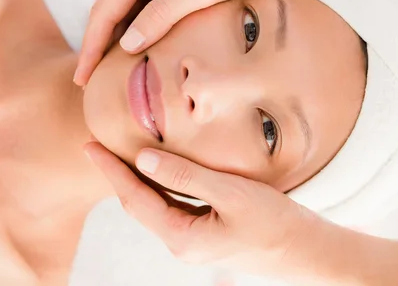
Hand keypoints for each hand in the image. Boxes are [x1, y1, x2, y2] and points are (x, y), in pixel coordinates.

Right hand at [73, 0, 286, 85]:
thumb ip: (162, 15)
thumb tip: (126, 44)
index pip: (105, 10)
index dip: (91, 46)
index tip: (82, 77)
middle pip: (106, 7)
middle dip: (94, 44)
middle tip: (85, 79)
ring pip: (121, 5)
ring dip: (110, 35)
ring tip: (102, 68)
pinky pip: (139, 1)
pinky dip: (131, 25)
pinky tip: (133, 45)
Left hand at [85, 143, 353, 283]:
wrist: (307, 251)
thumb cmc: (275, 224)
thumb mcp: (231, 194)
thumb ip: (186, 176)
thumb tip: (144, 160)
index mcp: (182, 238)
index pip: (135, 199)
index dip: (110, 171)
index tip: (89, 146)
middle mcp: (182, 242)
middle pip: (139, 204)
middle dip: (117, 175)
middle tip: (97, 146)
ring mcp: (195, 240)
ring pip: (156, 205)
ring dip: (137, 180)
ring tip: (120, 155)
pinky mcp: (208, 232)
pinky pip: (174, 206)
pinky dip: (161, 185)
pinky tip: (160, 170)